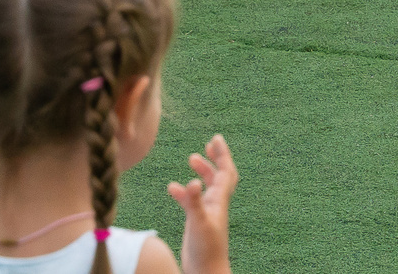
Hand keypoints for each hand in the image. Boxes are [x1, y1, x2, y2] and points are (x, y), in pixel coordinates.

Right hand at [166, 132, 237, 273]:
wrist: (206, 272)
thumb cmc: (206, 250)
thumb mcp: (198, 222)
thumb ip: (194, 202)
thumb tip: (192, 181)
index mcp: (219, 201)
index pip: (225, 171)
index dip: (222, 154)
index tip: (216, 138)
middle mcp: (216, 204)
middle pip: (219, 176)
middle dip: (215, 159)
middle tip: (207, 145)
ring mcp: (207, 213)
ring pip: (206, 187)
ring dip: (201, 172)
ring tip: (190, 159)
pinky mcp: (197, 222)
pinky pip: (192, 201)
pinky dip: (184, 192)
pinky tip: (171, 188)